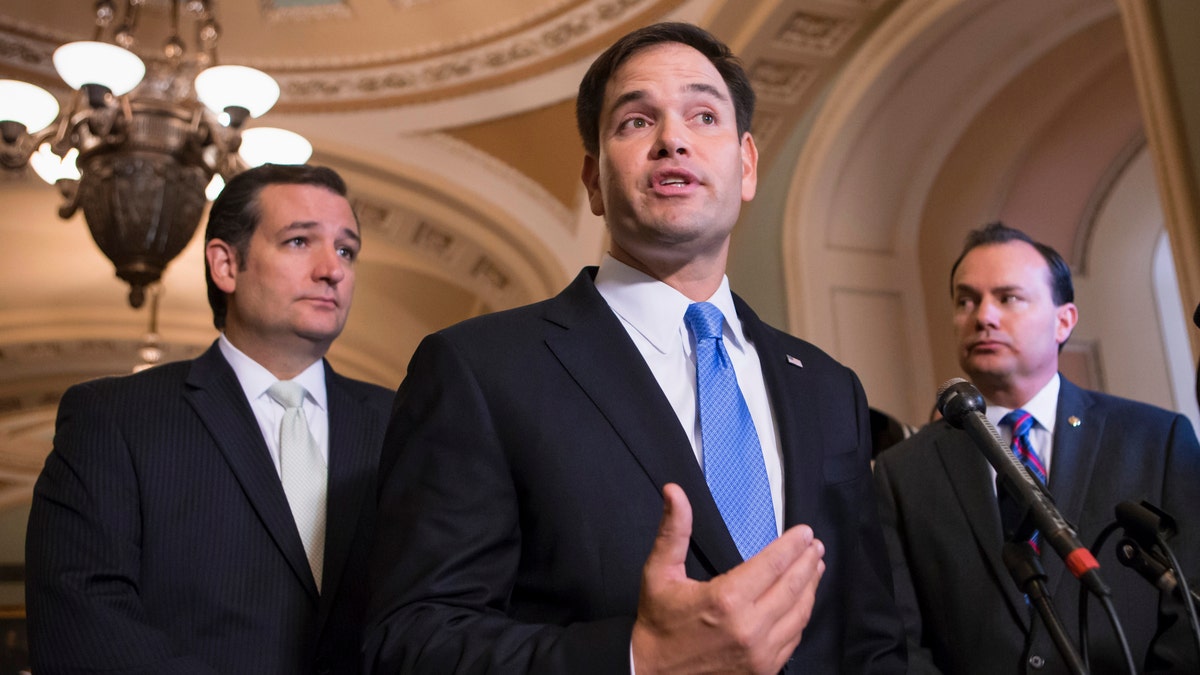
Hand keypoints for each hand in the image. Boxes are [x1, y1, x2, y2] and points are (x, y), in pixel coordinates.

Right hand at [631, 483, 824, 673]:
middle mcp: (749, 627)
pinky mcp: (763, 669)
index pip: (773, 564)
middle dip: (807, 562)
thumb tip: (674, 492)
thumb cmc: (657, 624)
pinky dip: (801, 616)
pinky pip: (793, 639)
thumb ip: (673, 530)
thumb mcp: (659, 572)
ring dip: (811, 587)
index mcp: (726, 600)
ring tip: (815, 568)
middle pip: (793, 587)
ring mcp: (760, 653)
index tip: (805, 532)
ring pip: (799, 614)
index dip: (793, 545)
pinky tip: (802, 602)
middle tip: (815, 546)